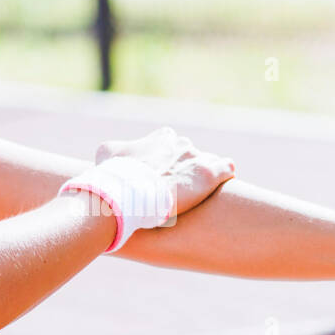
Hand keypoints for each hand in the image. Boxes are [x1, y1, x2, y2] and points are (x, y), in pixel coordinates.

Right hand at [95, 126, 235, 216]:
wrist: (130, 192)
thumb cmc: (116, 174)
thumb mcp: (107, 154)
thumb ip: (116, 150)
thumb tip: (115, 156)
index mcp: (162, 137)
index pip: (170, 145)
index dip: (166, 163)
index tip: (160, 178)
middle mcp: (182, 143)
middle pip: (189, 157)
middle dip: (184, 171)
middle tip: (176, 192)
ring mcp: (197, 157)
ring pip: (208, 163)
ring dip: (202, 178)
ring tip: (197, 196)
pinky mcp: (210, 173)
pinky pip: (227, 169)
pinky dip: (224, 176)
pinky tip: (219, 190)